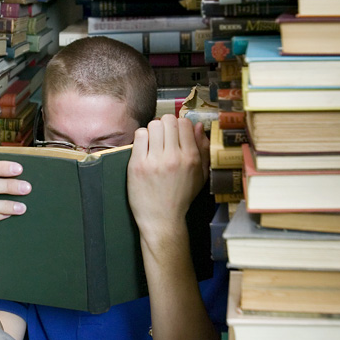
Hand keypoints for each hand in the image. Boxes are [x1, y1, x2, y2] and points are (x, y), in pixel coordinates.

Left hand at [127, 115, 208, 243]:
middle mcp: (174, 157)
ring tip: (154, 142)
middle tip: (164, 136)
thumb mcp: (201, 175)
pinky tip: (145, 148)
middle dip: (166, 125)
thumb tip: (198, 126)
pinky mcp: (137, 165)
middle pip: (168, 120)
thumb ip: (203, 149)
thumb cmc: (182, 197)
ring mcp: (154, 161)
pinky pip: (139, 135)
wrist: (162, 219)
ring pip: (153, 125)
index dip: (180, 125)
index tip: (176, 133)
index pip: (184, 123)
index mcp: (191, 158)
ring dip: (153, 130)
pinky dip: (142, 138)